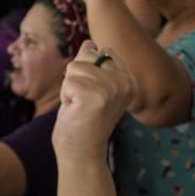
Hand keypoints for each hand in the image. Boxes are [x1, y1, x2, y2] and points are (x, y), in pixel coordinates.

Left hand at [52, 41, 134, 160]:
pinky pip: (68, 82)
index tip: (93, 94)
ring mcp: (112, 88)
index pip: (103, 51)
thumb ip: (93, 64)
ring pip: (75, 68)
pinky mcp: (95, 96)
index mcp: (129, 79)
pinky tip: (75, 111)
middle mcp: (125, 82)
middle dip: (77, 77)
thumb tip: (89, 42)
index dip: (88, 69)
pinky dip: (65, 96)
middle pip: (88, 56)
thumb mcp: (92, 86)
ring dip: (69, 87)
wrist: (82, 153)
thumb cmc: (84, 119)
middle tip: (83, 101)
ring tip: (79, 106)